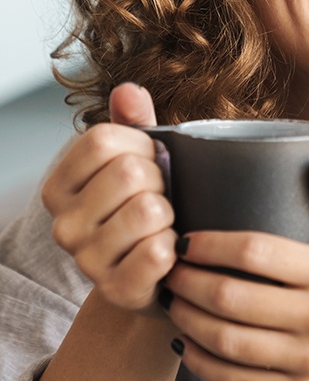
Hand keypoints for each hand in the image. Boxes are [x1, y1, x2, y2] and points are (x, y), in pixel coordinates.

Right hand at [42, 83, 177, 311]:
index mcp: (61, 185)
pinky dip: (175, 248)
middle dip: (161, 181)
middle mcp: (64, 223)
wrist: (157, 276)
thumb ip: (134, 123)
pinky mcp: (116, 289)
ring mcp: (86, 260)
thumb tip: (129, 91)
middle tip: (161, 198)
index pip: (103, 139)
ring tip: (163, 226)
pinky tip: (167, 253)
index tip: (151, 163)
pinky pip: (158, 251)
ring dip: (170, 215)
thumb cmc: (147, 209)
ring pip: (148, 210)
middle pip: (130, 172)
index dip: (141, 145)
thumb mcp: (140, 159)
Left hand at [162, 163, 308, 380]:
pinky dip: (202, 363)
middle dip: (188, 282)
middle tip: (167, 270)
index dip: (211, 244)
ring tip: (171, 302)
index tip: (185, 239)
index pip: (257, 252)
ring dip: (187, 320)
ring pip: (227, 341)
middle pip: (232, 298)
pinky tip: (185, 344)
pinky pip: (236, 380)